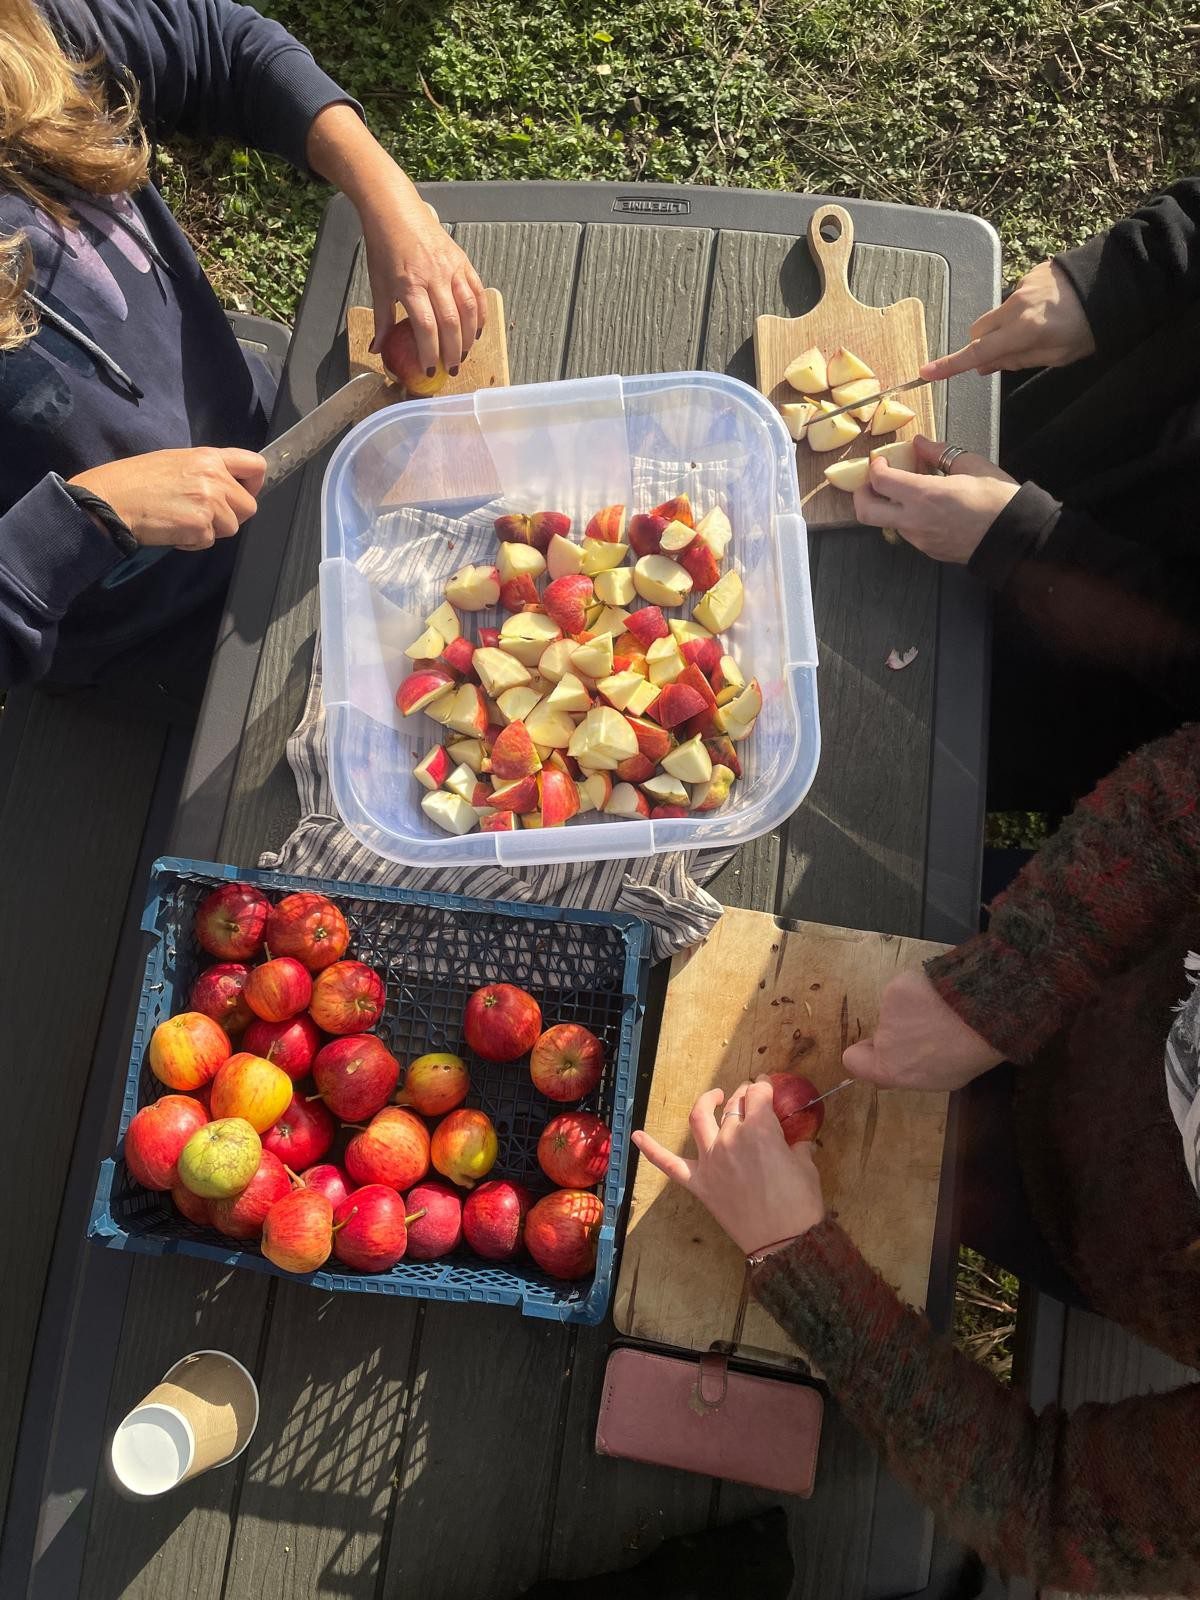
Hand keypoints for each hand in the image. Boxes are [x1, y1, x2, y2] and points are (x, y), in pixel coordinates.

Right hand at [70, 447, 264, 549]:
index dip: (253, 483)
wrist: (111, 498)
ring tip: (182, 519)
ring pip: (231, 527)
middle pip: (249, 506)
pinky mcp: (199, 526)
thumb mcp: (176, 461)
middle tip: (203, 514)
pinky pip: (209, 541)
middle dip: (230, 515)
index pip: (256, 465)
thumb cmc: (136, 480)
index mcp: (209, 457)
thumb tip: (227, 485)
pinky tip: (173, 529)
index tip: (243, 492)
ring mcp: (209, 503)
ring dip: (210, 530)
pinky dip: (193, 541)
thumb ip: (206, 471)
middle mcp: (214, 477)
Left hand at [359, 187, 485, 373]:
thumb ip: (382, 320)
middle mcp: (434, 277)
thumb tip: (378, 350)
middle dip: (453, 351)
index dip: (430, 351)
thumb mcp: (378, 284)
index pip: (425, 326)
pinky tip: (477, 331)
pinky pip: (477, 292)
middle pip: (450, 322)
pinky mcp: (462, 260)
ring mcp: (451, 268)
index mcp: (409, 284)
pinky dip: (480, 314)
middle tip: (452, 369)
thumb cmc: (383, 247)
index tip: (430, 369)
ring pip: (468, 309)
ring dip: (469, 336)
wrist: (395, 209)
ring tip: (463, 354)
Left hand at [632, 1078, 824, 1255]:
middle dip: (743, 1095)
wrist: (785, 1243)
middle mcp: (730, 1138)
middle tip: (750, 1096)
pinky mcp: (699, 1183)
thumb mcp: (806, 1167)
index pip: (759, 1095)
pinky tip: (636, 1136)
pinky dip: (651, 1149)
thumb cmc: (800, 1204)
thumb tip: (797, 1142)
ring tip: (714, 1097)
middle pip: (733, 1105)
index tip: (767, 1086)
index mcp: (760, 1130)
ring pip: (699, 1119)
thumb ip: (798, 1146)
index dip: (765, 1086)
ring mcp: (711, 1160)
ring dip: (705, 1102)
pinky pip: (669, 1164)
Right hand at [843, 970, 1002, 1091]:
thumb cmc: (966, 1057)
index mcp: (889, 1070)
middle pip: (882, 1033)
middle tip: (929, 1031)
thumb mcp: (939, 1081)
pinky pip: (905, 988)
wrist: (980, 1021)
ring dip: (913, 1010)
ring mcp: (888, 1010)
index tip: (881, 1050)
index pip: (851, 1060)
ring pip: (896, 1009)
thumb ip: (908, 1074)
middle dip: (899, 1032)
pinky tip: (942, 996)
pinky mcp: (897, 987)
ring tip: (945, 1014)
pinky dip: (919, 991)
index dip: (866, 1054)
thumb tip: (894, 1068)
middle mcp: (883, 1040)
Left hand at [853, 435, 1018, 562]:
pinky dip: (909, 519)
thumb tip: (920, 443)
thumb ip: (939, 453)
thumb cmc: (998, 498)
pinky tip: (927, 509)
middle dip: (861, 495)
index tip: (880, 460)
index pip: (879, 481)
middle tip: (872, 483)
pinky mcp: (928, 551)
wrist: (1015, 536)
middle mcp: (914, 520)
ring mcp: (919, 540)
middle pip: (866, 512)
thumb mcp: (970, 465)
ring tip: (908, 494)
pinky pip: (909, 533)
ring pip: (888, 524)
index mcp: (924, 495)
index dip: (874, 468)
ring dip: (889, 508)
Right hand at [922, 260, 1094, 381]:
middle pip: (979, 330)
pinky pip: (1015, 297)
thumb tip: (985, 365)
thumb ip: (1017, 360)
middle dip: (983, 344)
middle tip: (1004, 355)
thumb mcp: (1057, 355)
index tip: (926, 373)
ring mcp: (1022, 286)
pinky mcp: (1031, 273)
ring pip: (997, 314)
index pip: (977, 352)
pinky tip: (1049, 309)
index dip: (951, 365)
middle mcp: (1016, 306)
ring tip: (1038, 329)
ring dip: (1004, 327)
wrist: (1115, 281)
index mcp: (1023, 330)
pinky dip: (1021, 309)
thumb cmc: (1089, 327)